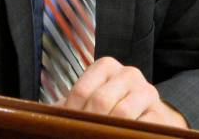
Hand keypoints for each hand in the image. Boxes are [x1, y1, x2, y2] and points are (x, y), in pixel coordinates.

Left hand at [61, 57, 187, 127]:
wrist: (148, 118)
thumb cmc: (112, 109)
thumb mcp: (90, 101)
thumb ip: (68, 105)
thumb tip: (37, 115)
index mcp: (107, 66)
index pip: (82, 90)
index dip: (71, 114)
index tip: (68, 128)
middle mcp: (128, 73)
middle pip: (100, 101)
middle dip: (89, 123)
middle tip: (82, 135)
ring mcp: (147, 91)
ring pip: (122, 113)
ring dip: (108, 130)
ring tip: (100, 135)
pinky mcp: (160, 113)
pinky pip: (143, 126)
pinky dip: (127, 134)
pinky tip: (119, 136)